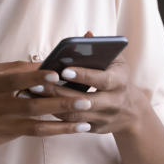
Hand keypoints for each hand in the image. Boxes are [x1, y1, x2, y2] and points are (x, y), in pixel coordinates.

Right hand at [0, 61, 98, 149]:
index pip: (15, 79)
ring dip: (62, 124)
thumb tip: (39, 64)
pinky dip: (48, 131)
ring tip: (84, 121)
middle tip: (84, 100)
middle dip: (60, 103)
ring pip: (35, 125)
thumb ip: (10, 69)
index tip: (57, 74)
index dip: (36, 77)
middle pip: (31, 105)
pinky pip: (27, 133)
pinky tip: (65, 129)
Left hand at [27, 31, 147, 135]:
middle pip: (83, 100)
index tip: (63, 71)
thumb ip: (102, 48)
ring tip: (33, 95)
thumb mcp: (116, 62)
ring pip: (75, 115)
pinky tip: (40, 106)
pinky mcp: (95, 129)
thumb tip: (87, 34)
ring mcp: (104, 118)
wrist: (131, 112)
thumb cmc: (118, 78)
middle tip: (36, 84)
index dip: (83, 75)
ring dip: (52, 106)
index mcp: (119, 82)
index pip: (101, 79)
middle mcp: (113, 102)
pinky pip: (73, 124)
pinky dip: (56, 116)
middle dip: (58, 93)